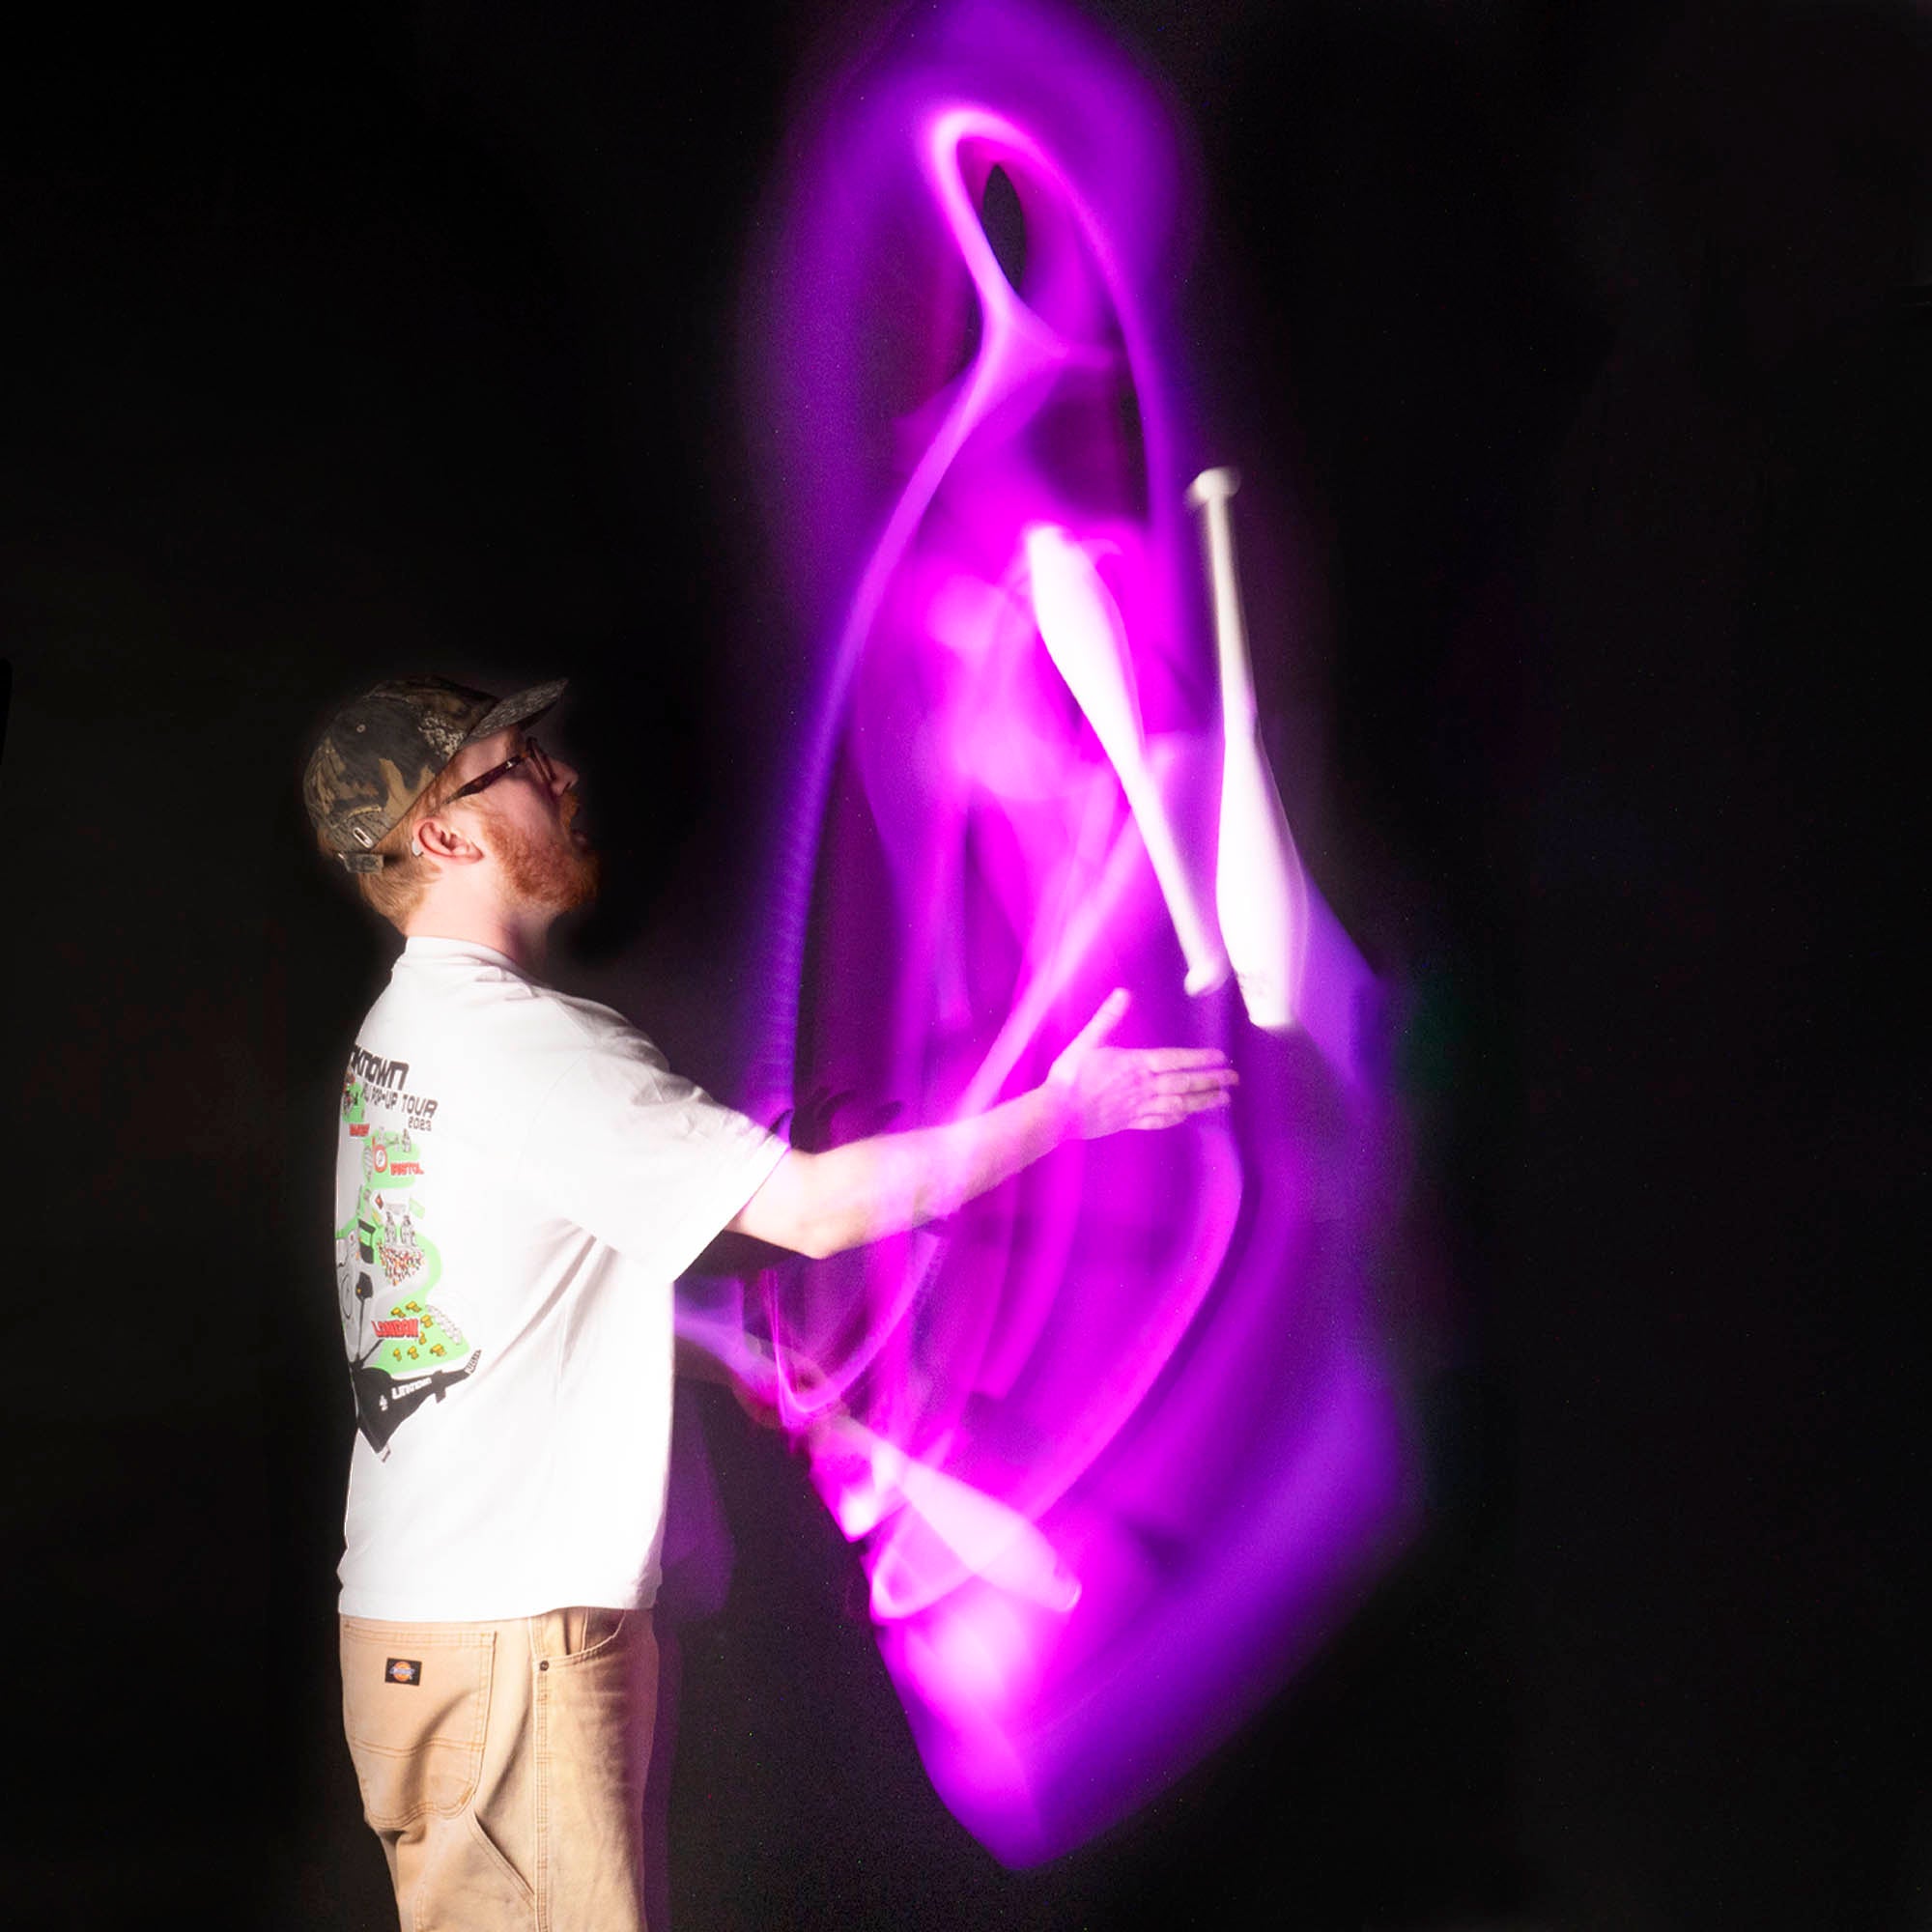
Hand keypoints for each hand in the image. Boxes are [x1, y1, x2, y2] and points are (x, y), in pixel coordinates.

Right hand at [1045, 989, 1236, 1140]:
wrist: (1056, 1113)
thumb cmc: (1069, 1076)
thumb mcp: (1086, 1041)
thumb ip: (1107, 1018)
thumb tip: (1123, 994)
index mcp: (1134, 1064)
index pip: (1175, 1060)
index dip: (1199, 1059)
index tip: (1220, 1058)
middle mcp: (1142, 1087)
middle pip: (1184, 1084)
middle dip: (1211, 1081)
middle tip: (1234, 1080)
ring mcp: (1138, 1107)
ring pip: (1178, 1104)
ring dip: (1202, 1101)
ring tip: (1223, 1099)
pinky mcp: (1130, 1122)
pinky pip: (1160, 1120)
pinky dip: (1177, 1117)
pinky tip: (1188, 1114)